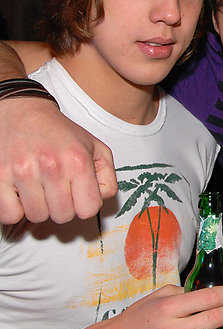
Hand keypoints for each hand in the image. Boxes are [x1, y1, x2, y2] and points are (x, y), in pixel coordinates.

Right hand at [0, 97, 116, 223]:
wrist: (24, 111)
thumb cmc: (60, 132)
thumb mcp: (96, 147)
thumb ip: (107, 176)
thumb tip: (102, 199)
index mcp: (78, 161)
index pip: (89, 209)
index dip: (85, 205)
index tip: (79, 196)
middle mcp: (52, 167)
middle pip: (63, 216)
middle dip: (63, 207)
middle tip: (58, 190)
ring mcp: (23, 172)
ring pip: (37, 216)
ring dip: (40, 207)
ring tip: (40, 189)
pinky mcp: (0, 175)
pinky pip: (10, 215)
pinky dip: (16, 209)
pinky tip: (22, 194)